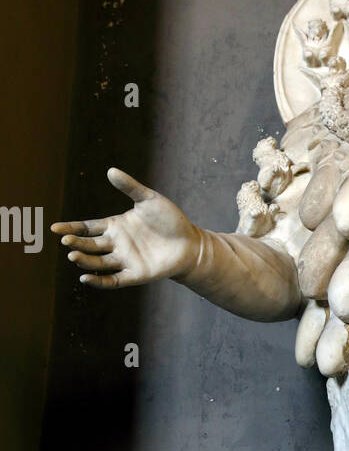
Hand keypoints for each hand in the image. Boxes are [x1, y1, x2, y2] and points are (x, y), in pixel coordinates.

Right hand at [51, 168, 199, 287]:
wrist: (191, 242)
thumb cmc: (170, 220)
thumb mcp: (149, 200)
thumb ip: (130, 187)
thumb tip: (110, 170)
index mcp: (115, 226)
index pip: (86, 228)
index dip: (71, 229)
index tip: (55, 229)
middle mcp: (116, 244)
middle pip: (89, 246)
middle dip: (76, 244)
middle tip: (65, 241)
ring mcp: (124, 260)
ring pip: (97, 263)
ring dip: (84, 261)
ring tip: (73, 256)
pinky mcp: (134, 274)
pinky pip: (112, 280)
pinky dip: (98, 280)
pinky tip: (86, 277)